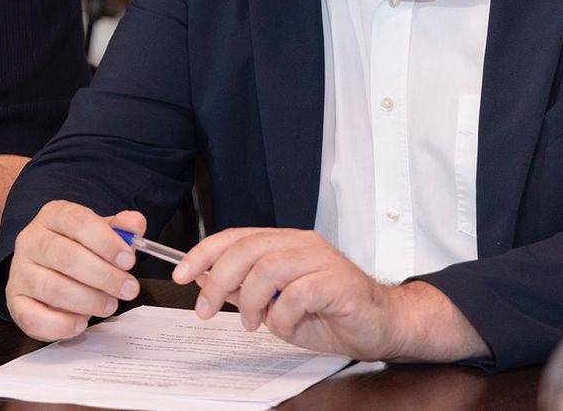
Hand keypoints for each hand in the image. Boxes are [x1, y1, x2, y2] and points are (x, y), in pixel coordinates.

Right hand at [4, 200, 145, 340]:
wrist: (45, 267)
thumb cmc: (77, 249)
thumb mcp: (100, 233)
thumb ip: (121, 229)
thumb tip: (135, 224)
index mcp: (52, 216)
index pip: (77, 221)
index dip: (106, 241)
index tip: (129, 260)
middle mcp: (30, 240)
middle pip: (66, 256)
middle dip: (104, 276)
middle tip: (128, 289)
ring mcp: (19, 272)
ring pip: (53, 288)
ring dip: (89, 301)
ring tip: (108, 305)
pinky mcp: (15, 302)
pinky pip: (33, 317)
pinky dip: (62, 324)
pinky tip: (81, 322)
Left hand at [173, 227, 486, 362]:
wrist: (381, 324)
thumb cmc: (330, 313)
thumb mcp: (276, 303)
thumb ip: (245, 289)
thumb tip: (205, 280)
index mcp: (284, 242)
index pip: (234, 237)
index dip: (203, 253)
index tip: (181, 274)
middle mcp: (301, 244)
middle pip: (245, 250)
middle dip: (216, 281)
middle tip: (206, 310)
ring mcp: (321, 260)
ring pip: (266, 269)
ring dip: (251, 302)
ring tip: (255, 323)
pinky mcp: (337, 281)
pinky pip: (296, 294)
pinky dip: (283, 315)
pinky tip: (287, 325)